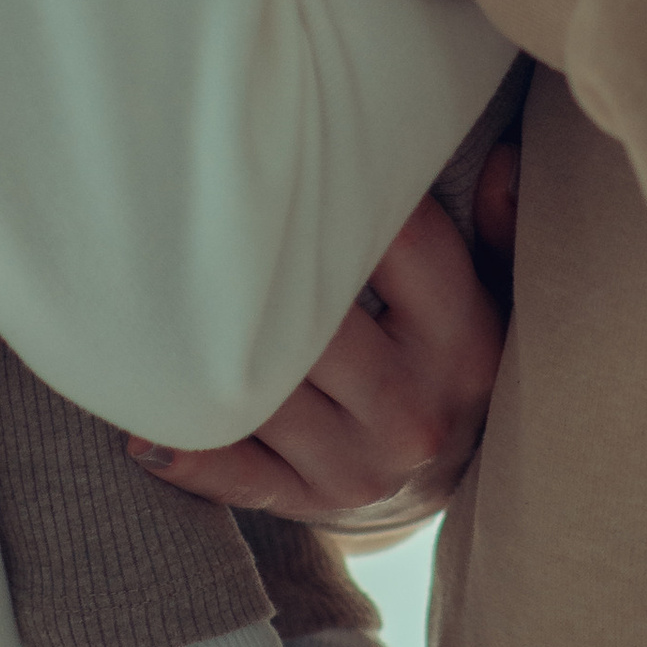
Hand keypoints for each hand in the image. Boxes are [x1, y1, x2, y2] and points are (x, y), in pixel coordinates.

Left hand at [124, 194, 501, 527]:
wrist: (456, 477)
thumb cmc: (459, 352)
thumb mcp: (499, 290)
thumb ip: (501, 226)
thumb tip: (504, 160)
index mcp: (462, 340)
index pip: (399, 249)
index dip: (343, 195)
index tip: (287, 145)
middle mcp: (413, 409)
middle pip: (316, 324)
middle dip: (255, 269)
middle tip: (188, 206)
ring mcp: (360, 465)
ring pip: (267, 394)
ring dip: (204, 350)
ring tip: (147, 293)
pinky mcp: (312, 501)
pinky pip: (238, 474)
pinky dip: (189, 451)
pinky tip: (141, 423)